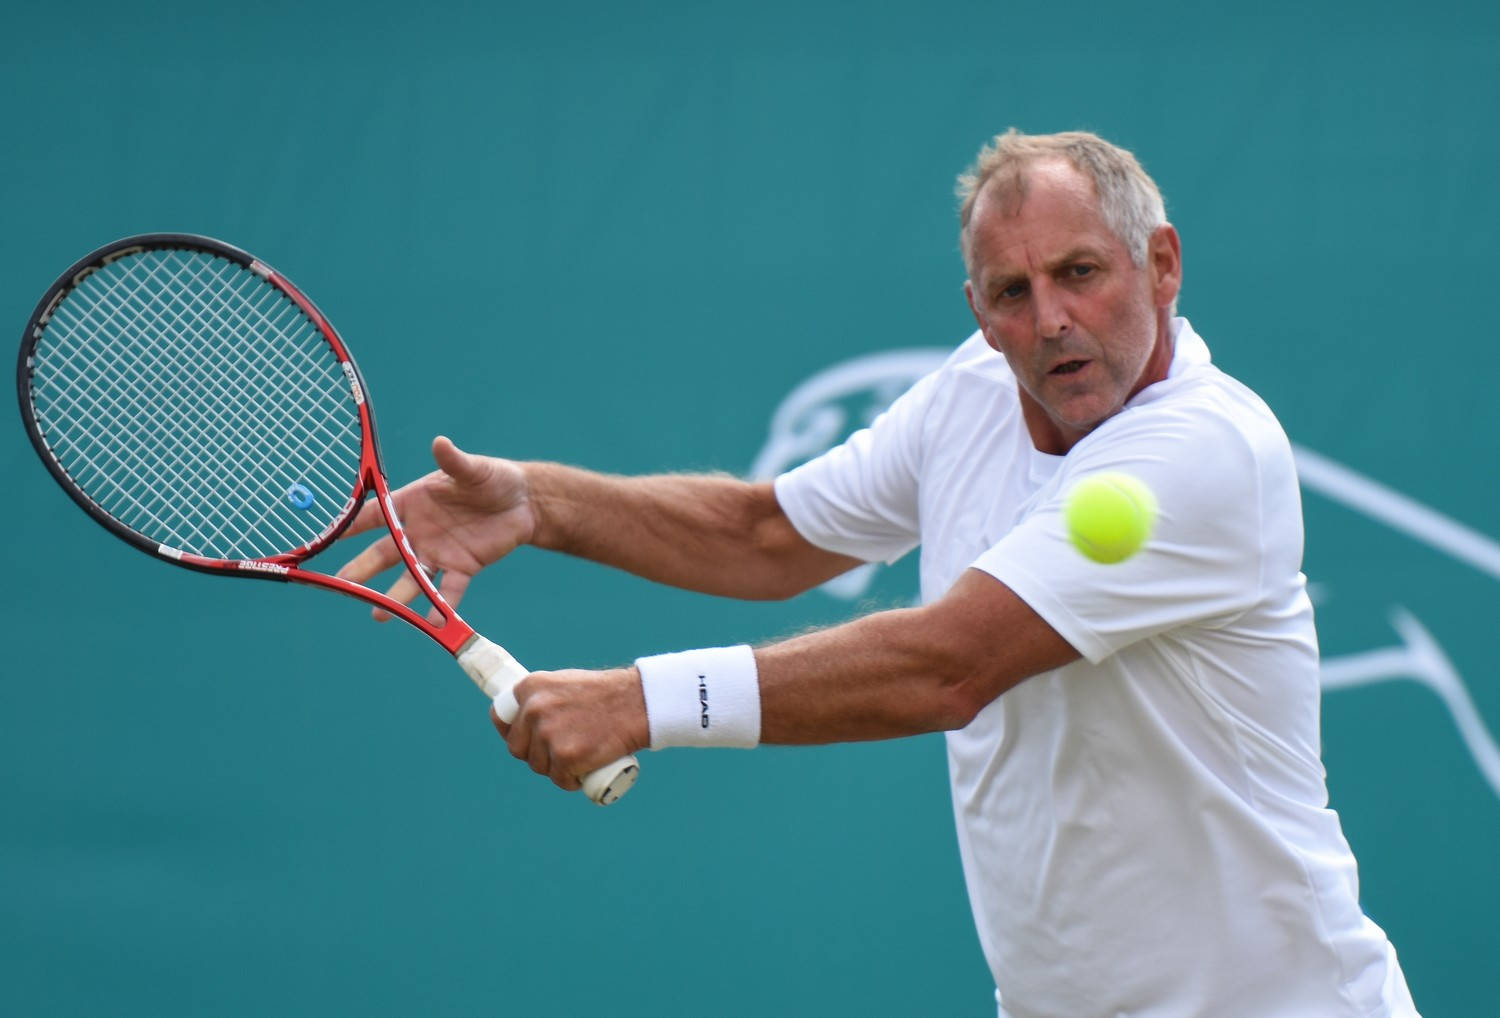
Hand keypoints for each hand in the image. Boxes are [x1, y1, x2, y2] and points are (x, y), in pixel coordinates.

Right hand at [337, 436, 535, 620]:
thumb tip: (440, 443)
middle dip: (364, 568)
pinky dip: (439, 607)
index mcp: (413, 503)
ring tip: (377, 615)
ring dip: (395, 597)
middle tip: (341, 584)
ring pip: (412, 578)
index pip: (376, 515)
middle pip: (386, 552)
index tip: (329, 538)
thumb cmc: (493, 479)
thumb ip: (455, 461)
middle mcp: (419, 531)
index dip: (353, 526)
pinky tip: (428, 623)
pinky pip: (448, 591)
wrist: (524, 503)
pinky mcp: (462, 568)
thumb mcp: (473, 469)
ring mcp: (438, 553)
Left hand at [491, 667, 648, 791]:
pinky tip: (583, 773)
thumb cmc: (607, 694)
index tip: (523, 740)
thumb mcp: (566, 683)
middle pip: (518, 747)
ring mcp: (548, 734)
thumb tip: (528, 719)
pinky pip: (560, 780)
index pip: (501, 716)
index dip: (510, 732)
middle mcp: (534, 709)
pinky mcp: (566, 757)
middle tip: (559, 753)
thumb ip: (545, 698)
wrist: (636, 703)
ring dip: (556, 769)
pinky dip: (571, 782)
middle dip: (535, 754)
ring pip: (539, 766)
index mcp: (530, 687)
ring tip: (578, 759)